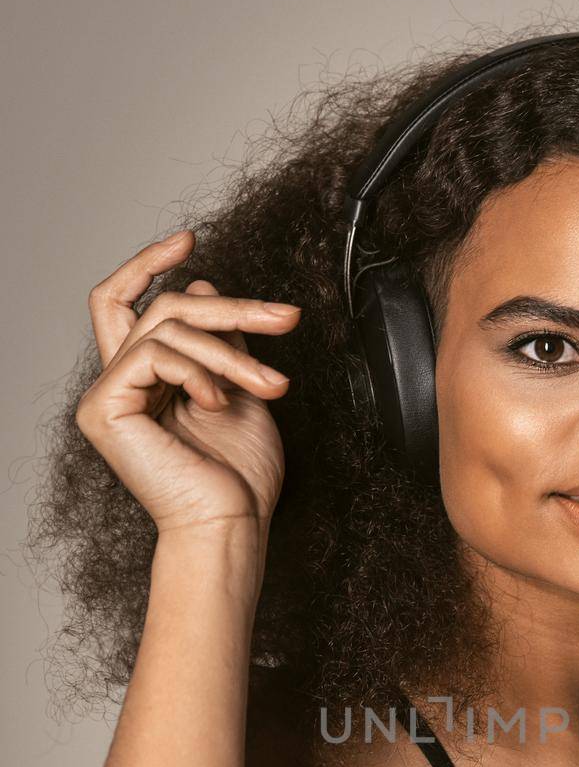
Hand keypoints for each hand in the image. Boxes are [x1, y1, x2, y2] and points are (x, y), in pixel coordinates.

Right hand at [74, 228, 301, 533]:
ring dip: (232, 353)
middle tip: (285, 318)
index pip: (126, 301)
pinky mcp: (104, 409)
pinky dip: (198, 372)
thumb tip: (201, 288)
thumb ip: (219, 342)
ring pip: (167, 328)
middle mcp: (118, 383)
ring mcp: (106, 396)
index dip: (149, 263)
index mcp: (143, 380)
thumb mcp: (239, 390)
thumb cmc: (239, 477)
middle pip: (161, 307)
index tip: (190, 240)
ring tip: (272, 388)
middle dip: (231, 308)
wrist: (230, 526)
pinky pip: (154, 354)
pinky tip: (219, 403)